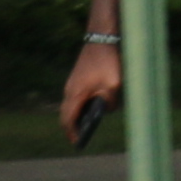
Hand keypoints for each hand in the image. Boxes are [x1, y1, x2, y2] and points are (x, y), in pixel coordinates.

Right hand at [58, 33, 120, 148]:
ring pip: (70, 104)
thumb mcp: (114, 86)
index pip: (68, 119)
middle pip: (66, 113)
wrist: (102, 38)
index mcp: (76, 94)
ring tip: (85, 126)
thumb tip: (106, 109)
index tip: (77, 143)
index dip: (72, 132)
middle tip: (79, 137)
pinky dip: (79, 105)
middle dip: (71, 126)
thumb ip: (110, 103)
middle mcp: (70, 90)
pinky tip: (90, 108)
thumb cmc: (108, 62)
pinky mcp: (77, 77)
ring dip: (75, 115)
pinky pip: (75, 96)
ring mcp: (72, 83)